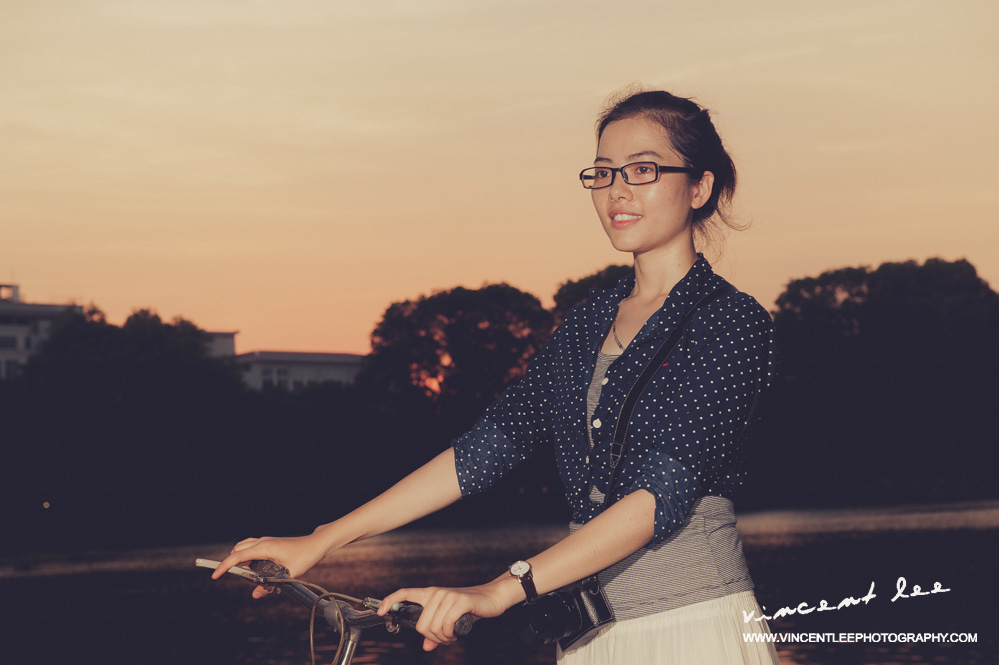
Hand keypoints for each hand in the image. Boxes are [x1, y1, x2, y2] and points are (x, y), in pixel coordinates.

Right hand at [211, 533, 325, 597]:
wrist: (315, 544)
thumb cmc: (304, 557)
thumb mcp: (287, 574)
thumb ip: (269, 584)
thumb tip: (255, 594)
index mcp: (264, 548)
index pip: (238, 556)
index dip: (224, 566)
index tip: (214, 575)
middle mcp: (262, 542)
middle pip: (237, 550)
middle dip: (232, 564)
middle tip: (240, 579)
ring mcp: (265, 541)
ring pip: (243, 547)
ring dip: (240, 559)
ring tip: (249, 575)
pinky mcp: (268, 543)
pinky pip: (251, 548)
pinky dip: (247, 557)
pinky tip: (256, 569)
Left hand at [377, 579, 521, 651]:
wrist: (491, 598)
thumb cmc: (468, 609)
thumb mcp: (449, 620)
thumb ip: (436, 632)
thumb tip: (427, 646)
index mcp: (430, 594)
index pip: (405, 593)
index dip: (391, 601)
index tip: (380, 611)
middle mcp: (436, 593)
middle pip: (421, 624)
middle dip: (432, 637)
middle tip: (443, 638)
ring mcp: (448, 595)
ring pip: (433, 627)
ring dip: (442, 638)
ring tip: (451, 636)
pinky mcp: (460, 601)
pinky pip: (446, 625)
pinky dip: (450, 634)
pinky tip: (455, 633)